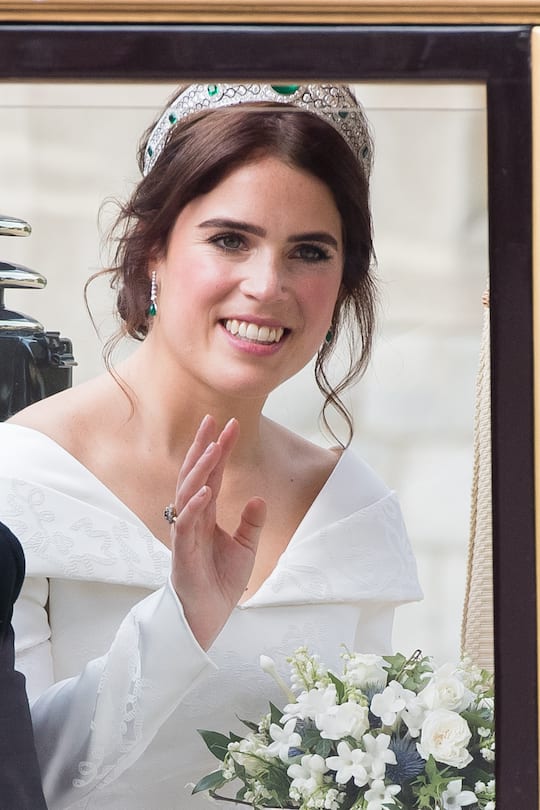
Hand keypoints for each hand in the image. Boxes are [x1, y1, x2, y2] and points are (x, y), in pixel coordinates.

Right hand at [169, 415, 265, 648]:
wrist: (209, 616)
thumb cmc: (221, 582)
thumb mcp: (246, 547)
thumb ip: (251, 522)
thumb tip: (258, 497)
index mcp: (206, 513)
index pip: (212, 474)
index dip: (220, 449)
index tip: (232, 424)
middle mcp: (193, 516)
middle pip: (195, 474)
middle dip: (203, 446)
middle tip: (213, 419)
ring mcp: (186, 532)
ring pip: (188, 492)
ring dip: (201, 469)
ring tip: (215, 447)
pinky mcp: (182, 551)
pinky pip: (187, 523)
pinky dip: (196, 505)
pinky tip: (207, 489)